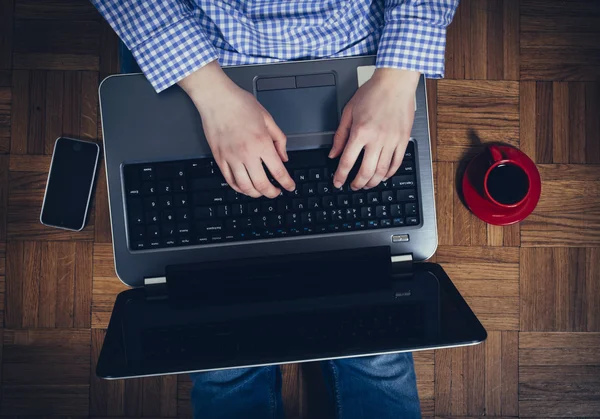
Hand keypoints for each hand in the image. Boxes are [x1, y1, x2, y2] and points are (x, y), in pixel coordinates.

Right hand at [179, 61, 294, 197]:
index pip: (278, 172)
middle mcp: (246, 153)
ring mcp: (231, 157)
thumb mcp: (267, 118)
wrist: (216, 98)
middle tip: (276, 192)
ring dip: (256, 194)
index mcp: (261, 143)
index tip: (290, 187)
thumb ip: (279, 140)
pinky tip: (245, 187)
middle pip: (262, 184)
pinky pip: (229, 180)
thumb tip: (283, 157)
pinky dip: (239, 188)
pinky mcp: (219, 158)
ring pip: (245, 187)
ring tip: (261, 192)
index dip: (286, 183)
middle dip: (272, 193)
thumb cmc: (239, 103)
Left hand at [330, 68, 419, 189]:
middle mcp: (377, 138)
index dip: (340, 176)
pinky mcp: (404, 139)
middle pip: (366, 171)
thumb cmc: (372, 93)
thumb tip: (333, 154)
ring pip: (382, 171)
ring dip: (373, 182)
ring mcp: (392, 140)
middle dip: (357, 184)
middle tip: (353, 186)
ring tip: (367, 184)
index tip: (338, 182)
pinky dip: (389, 173)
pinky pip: (397, 163)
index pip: (347, 161)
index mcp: (360, 132)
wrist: (395, 82)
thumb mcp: (349, 112)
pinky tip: (383, 176)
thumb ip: (340, 135)